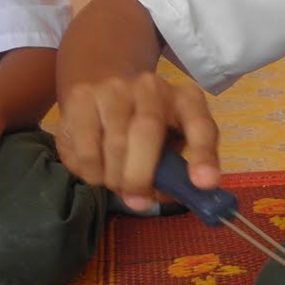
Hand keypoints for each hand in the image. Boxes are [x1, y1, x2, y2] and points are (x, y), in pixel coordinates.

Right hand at [57, 71, 219, 207]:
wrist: (105, 85)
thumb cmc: (150, 126)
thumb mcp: (174, 142)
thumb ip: (177, 171)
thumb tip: (161, 196)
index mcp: (185, 99)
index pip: (200, 125)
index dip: (203, 155)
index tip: (203, 183)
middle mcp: (151, 86)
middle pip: (147, 132)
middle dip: (141, 176)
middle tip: (138, 199)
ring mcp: (113, 88)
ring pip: (113, 145)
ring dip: (115, 178)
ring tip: (117, 183)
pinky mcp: (80, 98)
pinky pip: (85, 149)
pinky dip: (92, 173)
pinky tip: (98, 171)